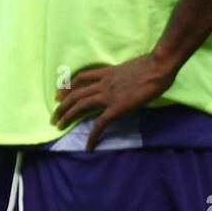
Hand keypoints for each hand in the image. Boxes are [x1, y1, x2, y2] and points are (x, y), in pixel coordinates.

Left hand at [51, 56, 172, 150]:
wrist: (158, 67)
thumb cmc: (151, 65)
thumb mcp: (131, 67)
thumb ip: (123, 75)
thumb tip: (124, 82)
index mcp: (107, 72)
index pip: (81, 78)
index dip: (67, 86)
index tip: (58, 95)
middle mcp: (103, 83)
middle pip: (75, 94)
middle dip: (62, 106)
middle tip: (54, 117)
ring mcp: (108, 95)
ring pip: (81, 105)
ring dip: (67, 116)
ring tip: (59, 126)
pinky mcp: (117, 108)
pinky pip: (100, 123)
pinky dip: (93, 135)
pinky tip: (89, 146)